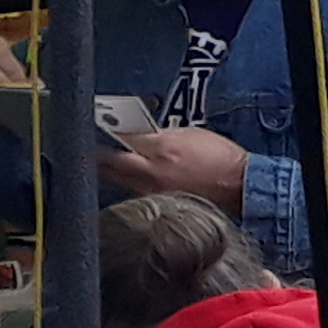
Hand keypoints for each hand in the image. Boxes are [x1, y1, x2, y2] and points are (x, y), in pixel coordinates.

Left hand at [98, 126, 250, 206]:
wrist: (241, 187)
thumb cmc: (222, 158)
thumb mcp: (192, 134)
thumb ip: (162, 134)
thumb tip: (142, 136)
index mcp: (161, 148)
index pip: (122, 137)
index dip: (107, 130)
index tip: (95, 125)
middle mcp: (152, 171)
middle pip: (109, 162)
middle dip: (96, 153)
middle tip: (86, 146)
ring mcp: (153, 190)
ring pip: (119, 179)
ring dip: (108, 170)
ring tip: (101, 162)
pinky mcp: (159, 202)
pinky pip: (134, 190)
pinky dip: (128, 183)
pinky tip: (127, 178)